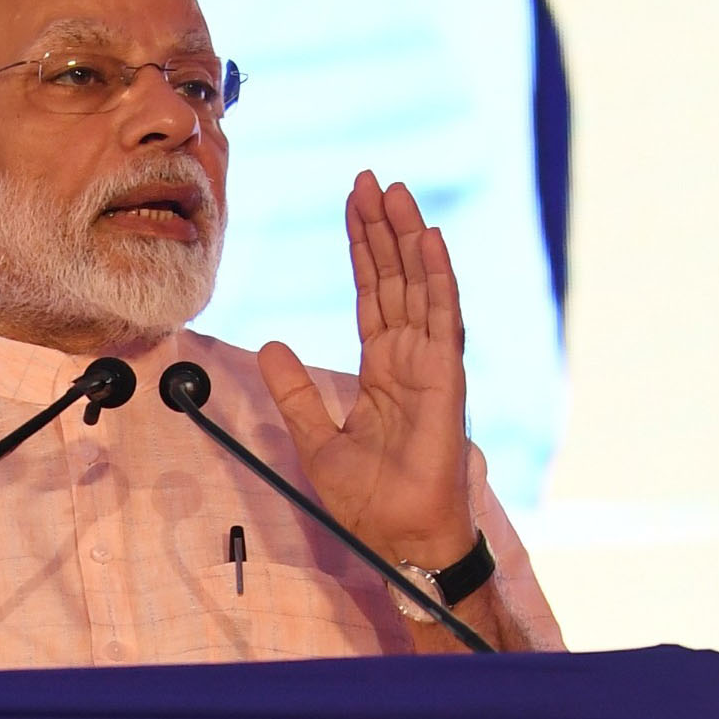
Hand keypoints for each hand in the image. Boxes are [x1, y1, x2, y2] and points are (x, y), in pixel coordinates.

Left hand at [256, 172, 477, 571]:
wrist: (399, 540)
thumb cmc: (369, 500)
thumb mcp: (315, 438)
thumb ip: (296, 391)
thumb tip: (271, 344)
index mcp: (383, 369)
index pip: (372, 294)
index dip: (363, 249)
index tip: (354, 204)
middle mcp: (410, 358)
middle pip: (395, 278)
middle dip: (383, 228)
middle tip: (371, 178)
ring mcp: (432, 365)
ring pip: (419, 286)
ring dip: (407, 238)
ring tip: (395, 192)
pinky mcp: (446, 380)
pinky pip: (442, 319)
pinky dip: (436, 277)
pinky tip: (428, 240)